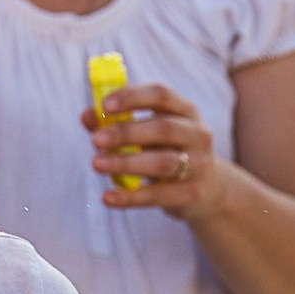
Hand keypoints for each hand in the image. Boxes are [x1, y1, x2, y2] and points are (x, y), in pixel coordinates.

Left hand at [83, 82, 223, 221]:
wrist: (207, 190)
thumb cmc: (167, 152)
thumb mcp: (147, 135)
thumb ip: (117, 123)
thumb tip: (88, 115)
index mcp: (184, 110)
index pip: (161, 95)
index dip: (132, 97)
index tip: (104, 105)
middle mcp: (197, 134)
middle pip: (162, 128)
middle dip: (126, 133)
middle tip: (95, 140)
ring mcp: (199, 164)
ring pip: (162, 162)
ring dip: (126, 163)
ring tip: (96, 164)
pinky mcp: (192, 193)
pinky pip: (158, 195)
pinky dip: (130, 197)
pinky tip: (107, 198)